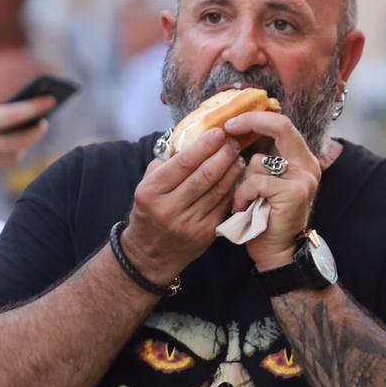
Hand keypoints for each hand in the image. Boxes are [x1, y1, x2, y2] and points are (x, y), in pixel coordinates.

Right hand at [120, 127, 245, 285]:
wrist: (149, 254)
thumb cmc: (149, 211)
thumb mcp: (147, 185)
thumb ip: (166, 163)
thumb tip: (191, 138)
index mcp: (151, 192)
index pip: (183, 163)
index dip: (205, 145)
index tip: (218, 132)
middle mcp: (169, 209)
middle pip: (205, 174)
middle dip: (224, 154)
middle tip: (233, 141)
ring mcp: (188, 223)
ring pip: (219, 190)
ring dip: (233, 169)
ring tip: (238, 156)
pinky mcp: (205, 234)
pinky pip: (224, 205)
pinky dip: (232, 188)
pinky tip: (236, 177)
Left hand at [224, 111, 320, 271]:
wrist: (276, 252)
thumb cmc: (263, 217)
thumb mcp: (262, 182)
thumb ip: (259, 158)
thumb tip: (232, 130)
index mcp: (301, 159)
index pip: (282, 124)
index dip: (256, 118)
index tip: (232, 122)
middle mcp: (308, 165)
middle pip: (281, 127)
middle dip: (251, 123)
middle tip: (228, 128)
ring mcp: (303, 178)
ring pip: (259, 161)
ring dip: (242, 180)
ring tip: (243, 199)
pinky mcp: (294, 193)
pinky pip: (256, 181)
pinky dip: (243, 195)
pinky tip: (243, 208)